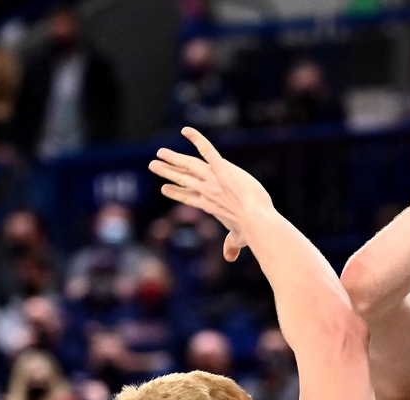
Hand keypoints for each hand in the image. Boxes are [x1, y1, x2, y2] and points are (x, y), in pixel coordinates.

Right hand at [149, 127, 271, 261]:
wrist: (256, 220)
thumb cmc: (251, 229)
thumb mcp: (240, 237)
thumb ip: (232, 246)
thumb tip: (230, 258)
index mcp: (210, 205)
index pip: (190, 197)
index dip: (177, 193)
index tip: (165, 189)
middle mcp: (207, 191)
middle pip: (183, 179)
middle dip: (167, 173)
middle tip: (152, 166)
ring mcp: (213, 179)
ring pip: (189, 165)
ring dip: (173, 158)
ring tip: (159, 152)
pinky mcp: (221, 168)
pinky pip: (207, 150)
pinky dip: (197, 139)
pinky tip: (187, 130)